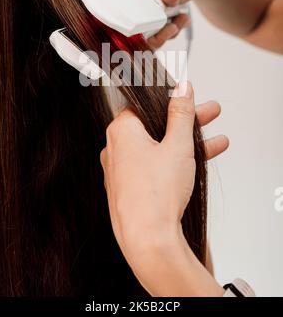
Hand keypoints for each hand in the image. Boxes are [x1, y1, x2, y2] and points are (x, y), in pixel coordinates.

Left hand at [100, 82, 228, 288]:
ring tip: (215, 140)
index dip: (171, 100)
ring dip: (186, 142)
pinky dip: (175, 162)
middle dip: (186, 121)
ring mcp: (122, 170)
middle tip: (209, 114)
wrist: (148, 241)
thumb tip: (182, 89)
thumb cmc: (155, 195)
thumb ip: (181, 114)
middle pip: (155, 126)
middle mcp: (116, 148)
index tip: (190, 99)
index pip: (146, 105)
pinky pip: (154, 167)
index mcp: (121, 131)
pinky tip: (200, 162)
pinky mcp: (131, 188)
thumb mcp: (177, 145)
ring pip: (158, 147)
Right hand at [118, 0, 217, 47]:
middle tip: (178, 22)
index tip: (168, 26)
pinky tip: (176, 18)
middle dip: (159, 32)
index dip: (147, 26)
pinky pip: (145, 25)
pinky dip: (163, 27)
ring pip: (140, 29)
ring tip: (181, 19)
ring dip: (163, 31)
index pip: (127, 12)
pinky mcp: (136, 4)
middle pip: (133, 25)